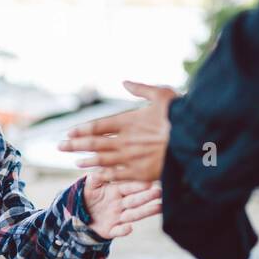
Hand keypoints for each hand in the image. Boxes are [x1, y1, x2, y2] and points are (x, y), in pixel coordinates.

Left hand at [58, 81, 177, 182]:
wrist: (198, 141)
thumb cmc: (182, 115)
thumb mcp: (162, 94)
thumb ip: (140, 89)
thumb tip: (124, 82)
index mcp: (129, 121)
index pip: (98, 125)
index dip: (81, 129)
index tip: (69, 133)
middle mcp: (126, 140)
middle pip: (94, 143)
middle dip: (75, 145)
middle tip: (59, 147)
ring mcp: (133, 158)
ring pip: (103, 160)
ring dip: (87, 160)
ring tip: (75, 162)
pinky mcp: (142, 173)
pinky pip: (118, 175)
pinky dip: (105, 175)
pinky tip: (96, 175)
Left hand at [81, 168, 161, 238]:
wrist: (79, 214)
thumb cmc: (87, 196)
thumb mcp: (90, 185)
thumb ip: (96, 178)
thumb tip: (100, 168)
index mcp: (116, 191)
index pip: (129, 187)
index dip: (138, 185)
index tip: (148, 181)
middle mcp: (120, 204)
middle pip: (135, 200)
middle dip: (147, 197)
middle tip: (160, 192)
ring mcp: (117, 217)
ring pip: (134, 214)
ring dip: (146, 211)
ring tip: (159, 207)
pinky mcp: (111, 230)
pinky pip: (118, 231)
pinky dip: (124, 230)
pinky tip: (129, 228)